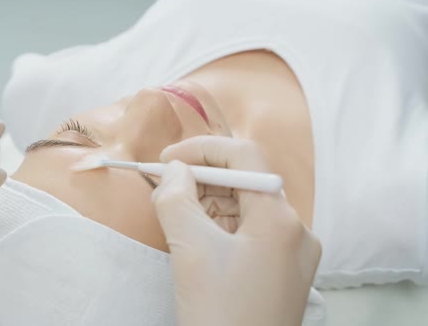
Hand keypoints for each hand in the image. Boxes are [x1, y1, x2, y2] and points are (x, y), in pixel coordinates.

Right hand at [151, 136, 320, 325]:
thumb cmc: (219, 313)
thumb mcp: (191, 250)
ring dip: (208, 204)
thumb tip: (173, 171)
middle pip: (246, 183)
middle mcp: (295, 231)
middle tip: (164, 187)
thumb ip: (177, 199)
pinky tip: (195, 236)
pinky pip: (249, 234)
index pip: (245, 157)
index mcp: (281, 219)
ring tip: (174, 214)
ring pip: (245, 209)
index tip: (165, 160)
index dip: (202, 149)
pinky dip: (219, 227)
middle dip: (202, 180)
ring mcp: (291, 254)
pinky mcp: (281, 273)